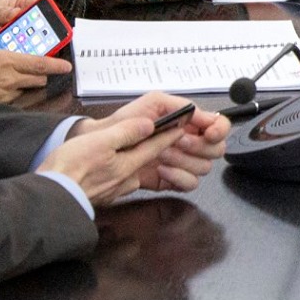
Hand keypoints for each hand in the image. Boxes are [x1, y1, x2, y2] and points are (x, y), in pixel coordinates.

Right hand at [0, 24, 71, 101]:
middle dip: (41, 74)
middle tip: (37, 68)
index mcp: (6, 61)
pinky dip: (13, 93)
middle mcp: (9, 79)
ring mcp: (4, 94)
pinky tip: (2, 88)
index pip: (40, 64)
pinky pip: (14, 99)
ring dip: (27, 84)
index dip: (57, 65)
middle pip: (39, 79)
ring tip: (15, 77)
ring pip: (27, 90)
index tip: (66, 65)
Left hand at [62, 93, 230, 197]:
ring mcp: (174, 160)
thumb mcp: (124, 118)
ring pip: (203, 166)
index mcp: (174, 117)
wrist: (82, 165)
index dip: (217, 126)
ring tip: (163, 156)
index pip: (213, 121)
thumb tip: (173, 123)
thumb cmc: (101, 135)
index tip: (210, 132)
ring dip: (188, 161)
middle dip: (201, 145)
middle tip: (180, 143)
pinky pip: (187, 183)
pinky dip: (179, 178)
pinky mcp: (166, 179)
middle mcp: (179, 138)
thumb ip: (152, 116)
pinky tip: (162, 171)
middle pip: (215, 146)